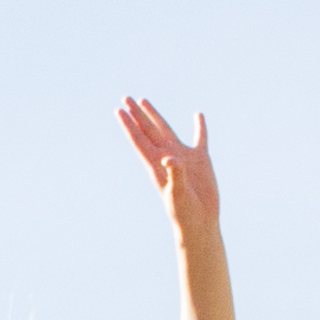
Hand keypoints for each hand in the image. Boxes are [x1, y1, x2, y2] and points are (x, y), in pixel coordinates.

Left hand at [116, 98, 217, 241]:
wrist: (200, 222)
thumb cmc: (184, 212)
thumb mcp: (178, 194)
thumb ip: (174, 175)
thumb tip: (169, 158)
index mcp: (157, 164)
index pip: (139, 140)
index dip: (129, 125)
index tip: (119, 110)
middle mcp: (167, 156)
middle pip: (147, 130)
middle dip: (136, 115)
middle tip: (126, 98)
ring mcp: (183, 156)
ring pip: (166, 129)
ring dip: (155, 116)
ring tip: (144, 101)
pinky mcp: (200, 160)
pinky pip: (200, 138)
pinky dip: (200, 127)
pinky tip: (198, 116)